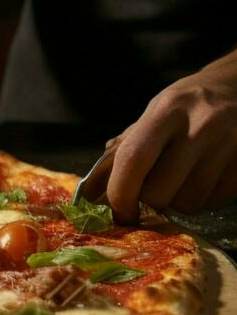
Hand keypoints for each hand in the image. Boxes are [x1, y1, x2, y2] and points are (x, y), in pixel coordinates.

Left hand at [106, 50, 236, 220]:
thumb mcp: (155, 112)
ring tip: (178, 182)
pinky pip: (214, 201)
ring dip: (176, 203)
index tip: (117, 209)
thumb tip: (91, 192)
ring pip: (188, 202)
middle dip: (146, 205)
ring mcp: (228, 147)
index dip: (119, 192)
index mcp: (167, 111)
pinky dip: (202, 200)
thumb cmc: (188, 105)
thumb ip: (125, 147)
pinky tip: (202, 178)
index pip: (134, 159)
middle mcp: (200, 128)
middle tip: (144, 201)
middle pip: (159, 190)